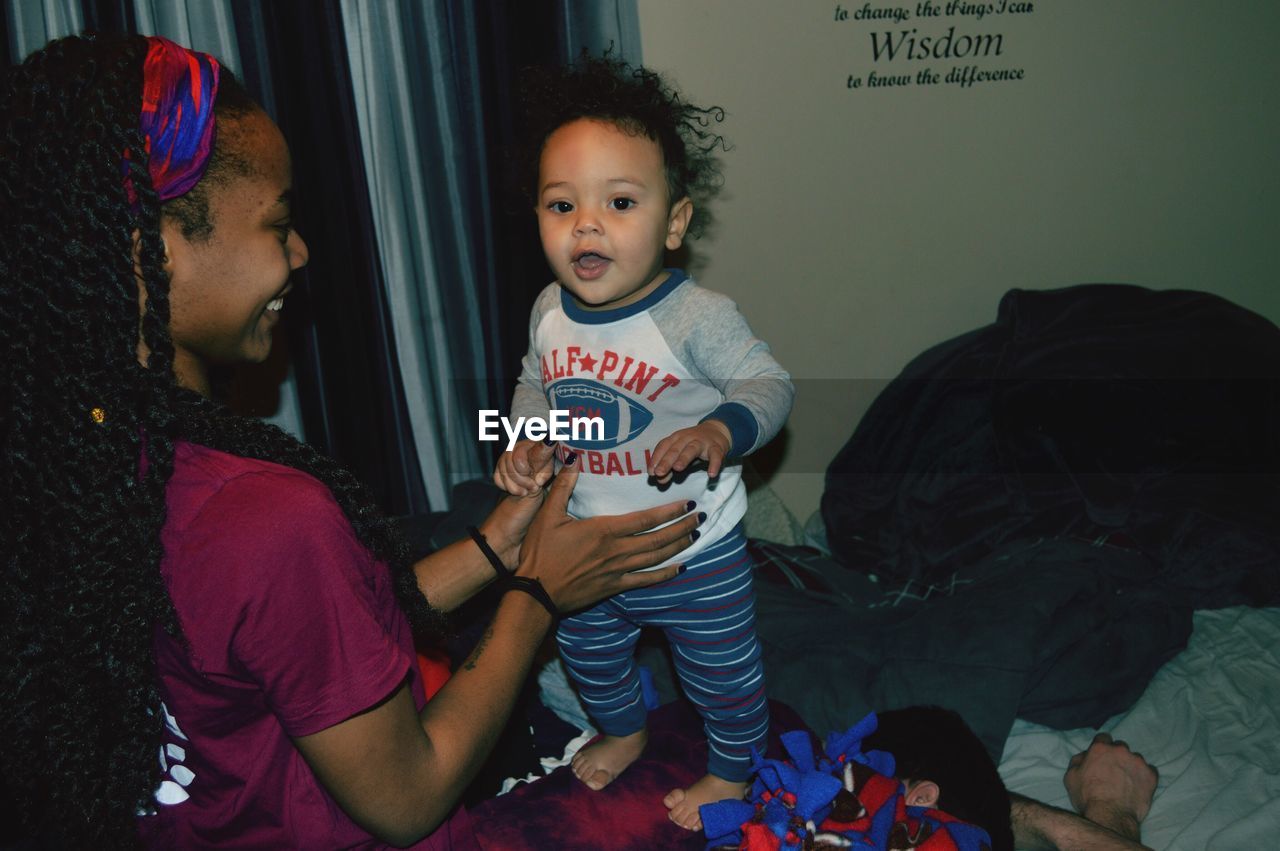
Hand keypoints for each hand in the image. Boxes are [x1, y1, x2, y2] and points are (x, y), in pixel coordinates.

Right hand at [493, 439, 556, 496]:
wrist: (534, 463)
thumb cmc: (542, 464)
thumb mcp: (548, 467)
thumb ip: (545, 473)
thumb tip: (538, 482)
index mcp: (525, 446)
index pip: (518, 459)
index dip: (524, 471)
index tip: (533, 477)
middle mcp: (511, 449)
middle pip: (510, 469)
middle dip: (523, 482)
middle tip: (534, 488)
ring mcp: (503, 458)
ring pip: (504, 475)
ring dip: (515, 488)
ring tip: (526, 491)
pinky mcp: (498, 467)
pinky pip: (497, 479)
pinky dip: (506, 487)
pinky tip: (517, 489)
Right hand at [516, 461, 700, 612]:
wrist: (535, 592)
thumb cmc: (540, 552)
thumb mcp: (548, 515)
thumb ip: (563, 486)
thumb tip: (573, 459)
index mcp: (603, 530)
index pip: (645, 519)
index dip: (669, 511)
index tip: (686, 503)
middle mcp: (616, 551)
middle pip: (658, 538)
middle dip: (681, 527)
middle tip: (700, 518)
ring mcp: (617, 571)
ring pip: (656, 557)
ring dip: (678, 546)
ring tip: (695, 536)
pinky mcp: (614, 587)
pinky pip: (646, 580)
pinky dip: (665, 574)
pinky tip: (680, 568)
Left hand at [648, 420, 732, 483]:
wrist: (717, 432)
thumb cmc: (693, 445)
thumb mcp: (679, 454)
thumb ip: (668, 467)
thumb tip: (659, 480)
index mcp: (676, 438)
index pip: (663, 446)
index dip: (656, 458)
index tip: (651, 472)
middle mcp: (687, 437)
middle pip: (675, 448)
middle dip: (666, 460)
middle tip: (659, 473)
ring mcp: (702, 442)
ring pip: (692, 449)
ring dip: (684, 458)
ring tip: (678, 468)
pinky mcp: (716, 448)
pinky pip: (715, 456)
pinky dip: (714, 464)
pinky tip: (711, 474)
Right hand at [1064, 733, 1157, 839]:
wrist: (1110, 816)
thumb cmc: (1087, 796)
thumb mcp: (1070, 776)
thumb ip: (1078, 760)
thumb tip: (1085, 755)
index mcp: (1100, 748)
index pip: (1103, 737)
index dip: (1102, 747)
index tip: (1101, 757)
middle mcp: (1120, 750)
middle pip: (1120, 746)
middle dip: (1117, 756)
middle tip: (1113, 771)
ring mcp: (1138, 762)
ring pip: (1136, 759)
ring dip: (1131, 766)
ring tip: (1127, 781)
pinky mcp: (1151, 775)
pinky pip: (1150, 770)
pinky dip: (1144, 776)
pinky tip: (1138, 786)